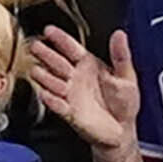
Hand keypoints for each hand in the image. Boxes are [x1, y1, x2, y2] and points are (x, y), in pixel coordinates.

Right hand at [26, 23, 141, 152]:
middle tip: (35, 47)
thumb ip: (121, 55)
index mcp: (89, 65)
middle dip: (46, 54)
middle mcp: (76, 78)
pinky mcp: (70, 113)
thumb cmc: (124, 103)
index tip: (48, 30)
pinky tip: (45, 95)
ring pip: (53, 83)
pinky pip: (58, 105)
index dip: (60, 39)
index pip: (71, 48)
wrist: (122, 131)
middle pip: (57, 63)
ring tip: (35, 71)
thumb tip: (120, 35)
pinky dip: (51, 101)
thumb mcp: (127, 76)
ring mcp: (71, 95)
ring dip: (44, 77)